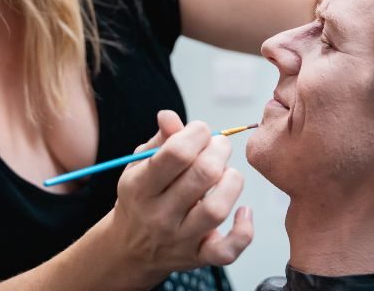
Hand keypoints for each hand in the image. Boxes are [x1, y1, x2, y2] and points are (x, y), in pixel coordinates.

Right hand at [109, 111, 252, 280]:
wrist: (130, 250)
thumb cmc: (140, 199)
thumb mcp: (139, 166)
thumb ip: (159, 140)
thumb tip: (169, 116)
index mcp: (140, 186)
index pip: (176, 153)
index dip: (197, 133)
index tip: (200, 131)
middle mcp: (159, 215)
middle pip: (203, 175)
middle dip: (219, 151)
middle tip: (219, 147)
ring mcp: (179, 239)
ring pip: (217, 209)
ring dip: (232, 183)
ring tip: (227, 174)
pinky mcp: (198, 257)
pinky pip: (228, 250)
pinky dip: (243, 230)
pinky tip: (243, 211)